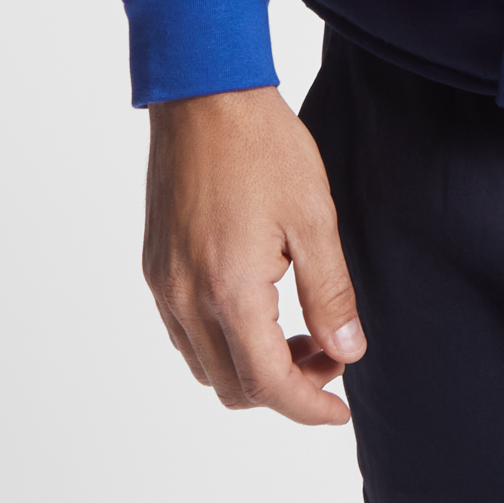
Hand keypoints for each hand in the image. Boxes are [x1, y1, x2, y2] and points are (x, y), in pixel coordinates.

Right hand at [143, 84, 364, 425]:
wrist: (204, 93)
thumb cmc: (262, 144)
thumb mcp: (314, 216)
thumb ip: (331, 291)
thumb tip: (348, 351)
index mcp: (229, 289)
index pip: (269, 384)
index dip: (309, 406)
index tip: (341, 409)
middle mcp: (186, 298)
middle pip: (235, 386)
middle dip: (287, 386)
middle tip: (330, 353)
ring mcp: (165, 285)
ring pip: (207, 367)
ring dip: (253, 367)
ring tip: (301, 329)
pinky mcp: (155, 267)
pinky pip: (186, 334)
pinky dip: (224, 341)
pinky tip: (260, 305)